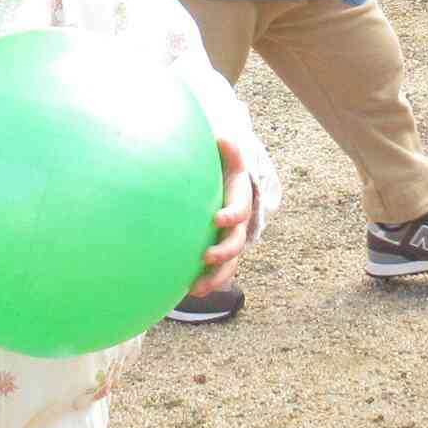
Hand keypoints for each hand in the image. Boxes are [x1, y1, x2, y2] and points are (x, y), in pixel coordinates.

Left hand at [186, 138, 255, 299]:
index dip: (232, 215)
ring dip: (216, 276)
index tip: (217, 218)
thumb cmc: (224, 173)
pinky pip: (217, 272)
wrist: (230, 190)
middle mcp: (238, 226)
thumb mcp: (228, 159)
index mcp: (240, 202)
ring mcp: (230, 242)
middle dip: (224, 251)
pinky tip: (188, 290)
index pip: (240, 210)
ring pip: (229, 265)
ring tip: (198, 287)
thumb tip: (222, 137)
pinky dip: (206, 282)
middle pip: (236, 243)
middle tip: (207, 255)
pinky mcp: (220, 254)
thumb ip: (227, 150)